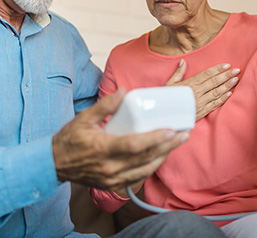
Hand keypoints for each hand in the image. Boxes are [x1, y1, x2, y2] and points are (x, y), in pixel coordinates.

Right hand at [52, 89, 188, 189]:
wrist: (55, 164)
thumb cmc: (70, 139)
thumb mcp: (84, 118)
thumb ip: (105, 105)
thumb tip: (123, 91)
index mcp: (103, 149)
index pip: (134, 145)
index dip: (154, 139)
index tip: (171, 130)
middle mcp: (110, 167)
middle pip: (145, 158)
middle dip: (168, 146)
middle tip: (183, 134)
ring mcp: (112, 178)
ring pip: (145, 170)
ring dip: (164, 156)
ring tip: (177, 142)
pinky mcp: (113, 184)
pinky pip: (138, 177)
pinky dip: (152, 166)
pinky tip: (161, 155)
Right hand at [166, 59, 239, 120]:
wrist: (165, 116)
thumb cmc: (167, 99)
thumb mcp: (169, 84)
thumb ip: (178, 73)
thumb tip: (183, 61)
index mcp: (189, 84)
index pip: (206, 74)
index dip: (217, 69)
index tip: (227, 65)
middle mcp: (196, 92)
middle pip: (214, 82)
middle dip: (226, 75)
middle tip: (237, 70)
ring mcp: (200, 103)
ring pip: (216, 92)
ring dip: (227, 85)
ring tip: (235, 79)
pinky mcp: (202, 112)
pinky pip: (214, 104)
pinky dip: (222, 99)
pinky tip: (229, 94)